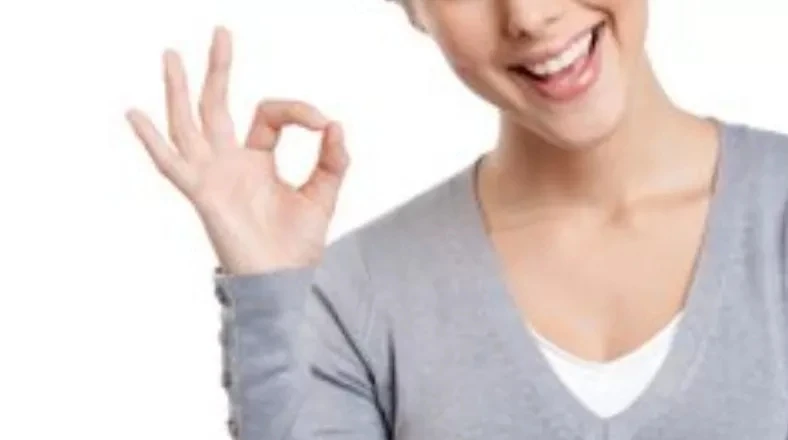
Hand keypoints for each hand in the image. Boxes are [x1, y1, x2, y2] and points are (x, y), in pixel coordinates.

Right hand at [126, 27, 349, 274]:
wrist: (285, 280)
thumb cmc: (298, 243)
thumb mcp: (322, 194)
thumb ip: (332, 161)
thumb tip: (335, 124)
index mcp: (257, 159)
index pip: (270, 115)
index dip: (298, 110)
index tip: (323, 123)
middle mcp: (230, 162)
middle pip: (217, 105)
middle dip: (218, 70)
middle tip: (221, 33)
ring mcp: (212, 176)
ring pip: (189, 124)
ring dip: (180, 91)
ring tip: (172, 55)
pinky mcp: (202, 193)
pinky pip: (171, 164)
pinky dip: (152, 141)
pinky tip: (135, 113)